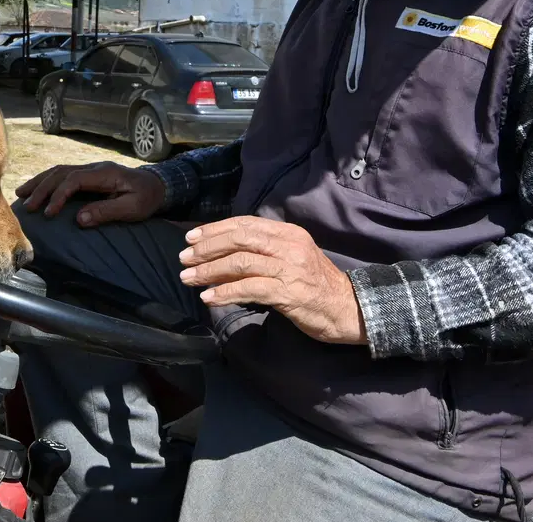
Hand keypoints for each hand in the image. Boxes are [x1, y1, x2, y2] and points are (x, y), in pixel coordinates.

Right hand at [15, 162, 166, 227]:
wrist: (157, 185)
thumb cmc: (147, 198)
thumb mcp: (132, 208)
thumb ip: (107, 212)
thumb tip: (79, 219)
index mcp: (105, 173)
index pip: (74, 179)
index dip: (59, 195)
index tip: (49, 213)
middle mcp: (94, 167)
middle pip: (61, 172)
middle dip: (42, 188)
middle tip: (28, 206)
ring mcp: (90, 169)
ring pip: (59, 170)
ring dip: (39, 182)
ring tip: (21, 194)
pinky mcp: (88, 174)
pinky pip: (63, 174)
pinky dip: (47, 181)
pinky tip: (36, 189)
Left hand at [178, 216, 367, 345]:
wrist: (347, 308)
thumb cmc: (313, 284)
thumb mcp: (290, 257)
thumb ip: (263, 250)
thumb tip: (221, 252)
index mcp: (287, 233)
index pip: (244, 224)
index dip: (215, 230)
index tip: (191, 239)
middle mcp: (288, 245)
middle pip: (239, 239)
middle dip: (207, 248)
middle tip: (184, 258)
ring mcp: (289, 268)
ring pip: (241, 262)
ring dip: (209, 270)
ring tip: (189, 278)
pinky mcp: (289, 293)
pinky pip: (250, 288)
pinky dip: (225, 292)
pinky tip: (209, 297)